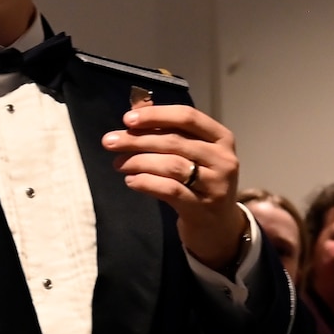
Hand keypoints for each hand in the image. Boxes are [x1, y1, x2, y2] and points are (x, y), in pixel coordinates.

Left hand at [102, 104, 248, 270]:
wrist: (218, 226)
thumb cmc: (200, 182)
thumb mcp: (192, 154)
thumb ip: (169, 130)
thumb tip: (136, 108)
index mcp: (221, 138)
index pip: (187, 117)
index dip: (156, 115)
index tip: (127, 119)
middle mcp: (223, 159)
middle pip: (175, 142)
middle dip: (138, 140)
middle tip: (110, 142)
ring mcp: (215, 185)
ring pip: (172, 165)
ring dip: (139, 162)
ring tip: (118, 164)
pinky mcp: (202, 208)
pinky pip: (169, 190)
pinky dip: (146, 182)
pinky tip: (130, 181)